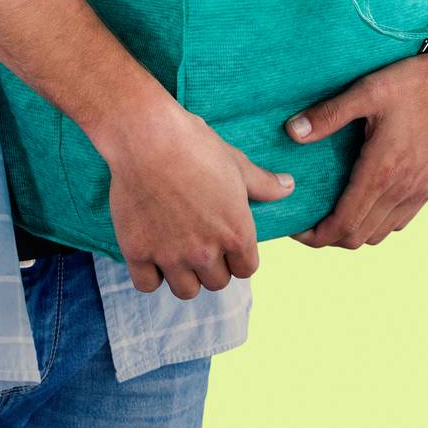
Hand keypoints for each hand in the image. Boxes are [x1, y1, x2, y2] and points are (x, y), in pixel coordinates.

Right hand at [104, 102, 295, 298]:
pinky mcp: (138, 252)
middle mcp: (206, 252)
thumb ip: (264, 184)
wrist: (148, 137)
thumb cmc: (196, 145)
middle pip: (217, 283)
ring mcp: (171, 255)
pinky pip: (148, 284)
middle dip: (212, 266)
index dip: (238, 256)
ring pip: (186, 290)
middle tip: (201, 242)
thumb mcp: (236, 163)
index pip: (246, 269)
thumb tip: (289, 186)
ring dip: (184, 275)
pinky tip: (151, 252)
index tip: (226, 242)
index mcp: (236, 233)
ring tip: (178, 252)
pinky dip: (150, 274)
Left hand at [284, 54, 427, 248]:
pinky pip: (401, 221)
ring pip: (380, 233)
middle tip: (309, 223)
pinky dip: (378, 223)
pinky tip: (368, 203)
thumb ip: (329, 114)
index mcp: (381, 171)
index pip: (343, 223)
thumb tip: (292, 132)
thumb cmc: (415, 84)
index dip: (316, 235)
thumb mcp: (368, 91)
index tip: (297, 229)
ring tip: (334, 214)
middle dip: (329, 237)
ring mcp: (419, 191)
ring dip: (354, 232)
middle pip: (358, 236)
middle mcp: (401, 190)